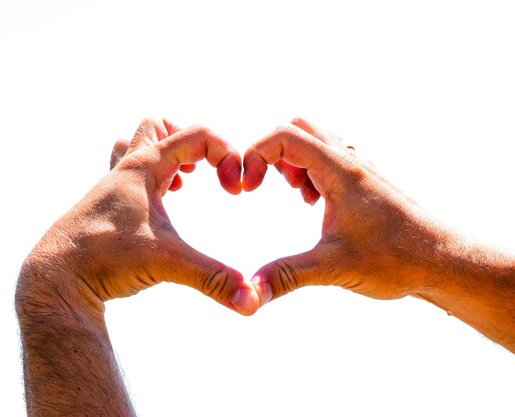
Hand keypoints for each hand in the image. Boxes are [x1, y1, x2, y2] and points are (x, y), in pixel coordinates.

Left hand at [25, 118, 259, 315]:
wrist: (55, 277)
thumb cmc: (103, 260)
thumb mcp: (168, 264)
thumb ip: (213, 279)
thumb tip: (252, 302)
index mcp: (144, 167)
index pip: (197, 134)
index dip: (227, 154)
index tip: (236, 190)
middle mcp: (125, 170)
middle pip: (157, 125)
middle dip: (188, 141)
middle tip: (203, 172)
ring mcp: (112, 186)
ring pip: (136, 145)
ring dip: (163, 155)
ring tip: (180, 184)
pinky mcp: (105, 206)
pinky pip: (128, 174)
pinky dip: (149, 179)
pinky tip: (160, 207)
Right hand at [243, 118, 446, 303]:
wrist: (444, 262)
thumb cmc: (398, 259)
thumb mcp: (334, 267)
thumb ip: (286, 276)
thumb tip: (248, 292)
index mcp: (340, 170)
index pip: (285, 136)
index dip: (255, 154)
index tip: (248, 187)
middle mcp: (350, 162)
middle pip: (300, 127)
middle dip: (273, 151)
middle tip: (266, 184)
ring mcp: (359, 171)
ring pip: (317, 141)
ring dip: (293, 160)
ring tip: (295, 194)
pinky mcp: (364, 184)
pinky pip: (329, 159)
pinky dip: (310, 171)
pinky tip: (314, 203)